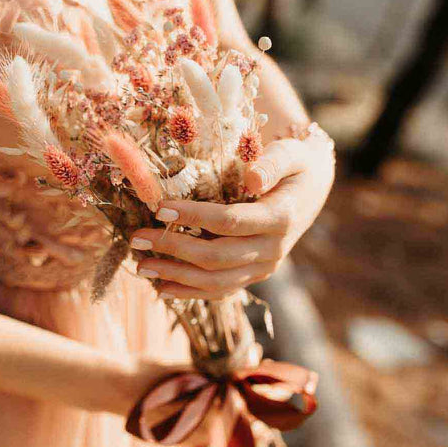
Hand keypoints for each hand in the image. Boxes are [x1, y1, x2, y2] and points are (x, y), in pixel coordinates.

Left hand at [131, 129, 334, 299]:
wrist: (310, 189)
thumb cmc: (294, 164)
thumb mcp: (290, 153)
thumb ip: (272, 163)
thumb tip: (252, 178)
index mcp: (281, 217)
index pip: (230, 221)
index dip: (193, 217)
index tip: (159, 208)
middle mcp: (274, 249)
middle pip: (217, 257)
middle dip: (173, 250)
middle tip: (137, 238)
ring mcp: (264, 267)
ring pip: (217, 282)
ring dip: (175, 276)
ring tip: (140, 267)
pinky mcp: (253, 275)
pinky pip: (221, 291)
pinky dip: (190, 293)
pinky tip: (161, 288)